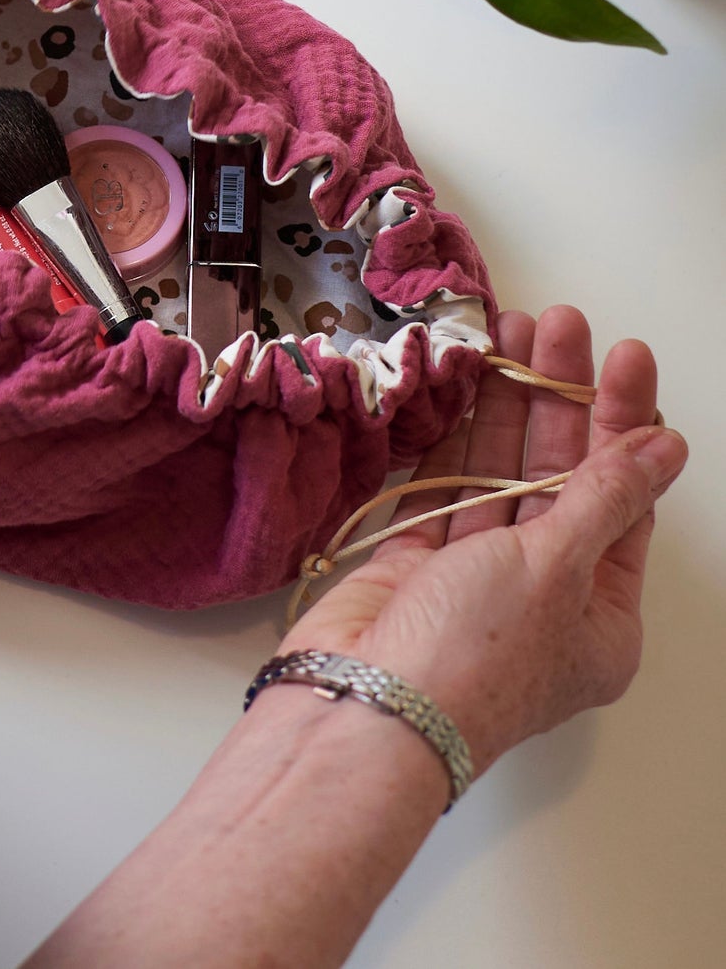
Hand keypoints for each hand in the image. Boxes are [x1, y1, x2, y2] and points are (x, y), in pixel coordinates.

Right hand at [281, 305, 686, 776]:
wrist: (365, 704)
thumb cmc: (475, 654)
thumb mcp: (558, 569)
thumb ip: (605, 496)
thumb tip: (664, 448)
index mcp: (599, 617)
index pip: (622, 499)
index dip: (623, 423)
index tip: (623, 357)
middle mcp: (540, 595)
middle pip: (560, 478)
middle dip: (560, 398)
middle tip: (558, 326)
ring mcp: (472, 577)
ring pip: (497, 474)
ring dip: (506, 405)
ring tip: (510, 333)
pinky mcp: (414, 562)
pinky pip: (441, 486)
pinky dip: (452, 436)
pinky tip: (463, 386)